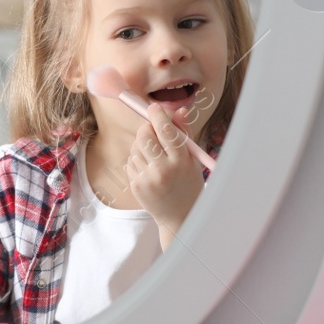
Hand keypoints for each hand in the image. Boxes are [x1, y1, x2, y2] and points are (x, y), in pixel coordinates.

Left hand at [126, 103, 203, 247]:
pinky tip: (149, 169)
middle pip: (144, 136)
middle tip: (152, 130)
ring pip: (135, 147)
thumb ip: (184, 133)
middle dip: (146, 128)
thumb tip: (179, 109)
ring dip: (142, 145)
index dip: (157, 115)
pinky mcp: (136, 186)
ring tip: (154, 156)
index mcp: (181, 161)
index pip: (166, 130)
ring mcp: (147, 179)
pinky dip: (138, 159)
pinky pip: (131, 161)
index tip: (153, 107)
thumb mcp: (192, 159)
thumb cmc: (188, 182)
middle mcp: (163, 170)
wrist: (179, 215)